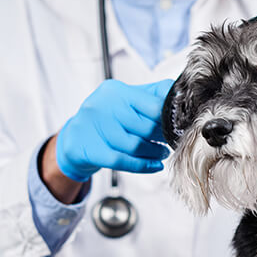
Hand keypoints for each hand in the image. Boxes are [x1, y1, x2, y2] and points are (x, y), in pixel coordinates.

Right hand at [53, 79, 173, 182]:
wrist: (75, 137)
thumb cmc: (108, 118)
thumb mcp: (126, 100)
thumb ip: (152, 96)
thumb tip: (181, 96)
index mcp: (116, 90)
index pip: (153, 104)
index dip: (169, 119)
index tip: (178, 126)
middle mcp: (103, 105)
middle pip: (145, 126)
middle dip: (163, 137)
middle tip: (172, 141)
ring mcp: (95, 127)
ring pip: (135, 145)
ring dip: (154, 153)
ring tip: (163, 153)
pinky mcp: (91, 149)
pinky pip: (123, 160)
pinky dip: (143, 165)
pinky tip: (155, 166)